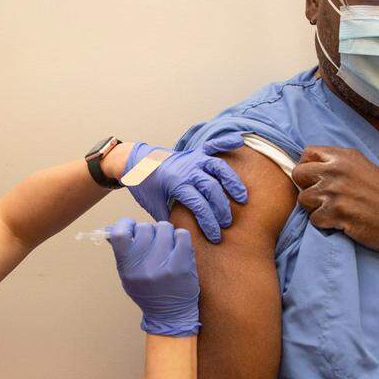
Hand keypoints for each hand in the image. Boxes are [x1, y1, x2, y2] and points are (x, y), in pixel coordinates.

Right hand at [108, 218, 198, 336]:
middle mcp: (143, 267)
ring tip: (166, 245)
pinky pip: (182, 235)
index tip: (131, 227)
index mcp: (127, 268)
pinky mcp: (182, 265)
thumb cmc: (148, 292)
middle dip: (150, 231)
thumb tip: (112, 227)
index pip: (120, 234)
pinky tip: (178, 246)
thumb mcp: (128, 275)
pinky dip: (180, 237)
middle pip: (145, 228)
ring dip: (166, 233)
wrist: (170, 314)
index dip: (126, 224)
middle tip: (153, 241)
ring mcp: (163, 266)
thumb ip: (122, 251)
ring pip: (164, 228)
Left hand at [125, 135, 247, 243]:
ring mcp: (193, 158)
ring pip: (219, 167)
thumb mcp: (153, 205)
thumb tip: (182, 237)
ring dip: (232, 182)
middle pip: (212, 188)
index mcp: (176, 183)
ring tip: (242, 198)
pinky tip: (239, 142)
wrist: (135, 162)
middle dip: (222, 208)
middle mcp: (187, 169)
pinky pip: (213, 145)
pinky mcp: (195, 152)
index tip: (215, 236)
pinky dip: (226, 142)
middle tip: (227, 223)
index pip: (198, 205)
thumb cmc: (145, 185)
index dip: (208, 222)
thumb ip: (169, 219)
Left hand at [291, 145, 378, 253]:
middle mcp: (338, 170)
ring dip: (314, 209)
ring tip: (334, 212)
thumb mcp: (366, 169)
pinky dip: (324, 224)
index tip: (315, 179)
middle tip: (321, 198)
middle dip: (306, 188)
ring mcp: (336, 191)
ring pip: (303, 199)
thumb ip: (341, 165)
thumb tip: (315, 167)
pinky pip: (314, 219)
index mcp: (345, 156)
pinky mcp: (337, 213)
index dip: (307, 167)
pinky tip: (341, 223)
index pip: (308, 152)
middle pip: (299, 174)